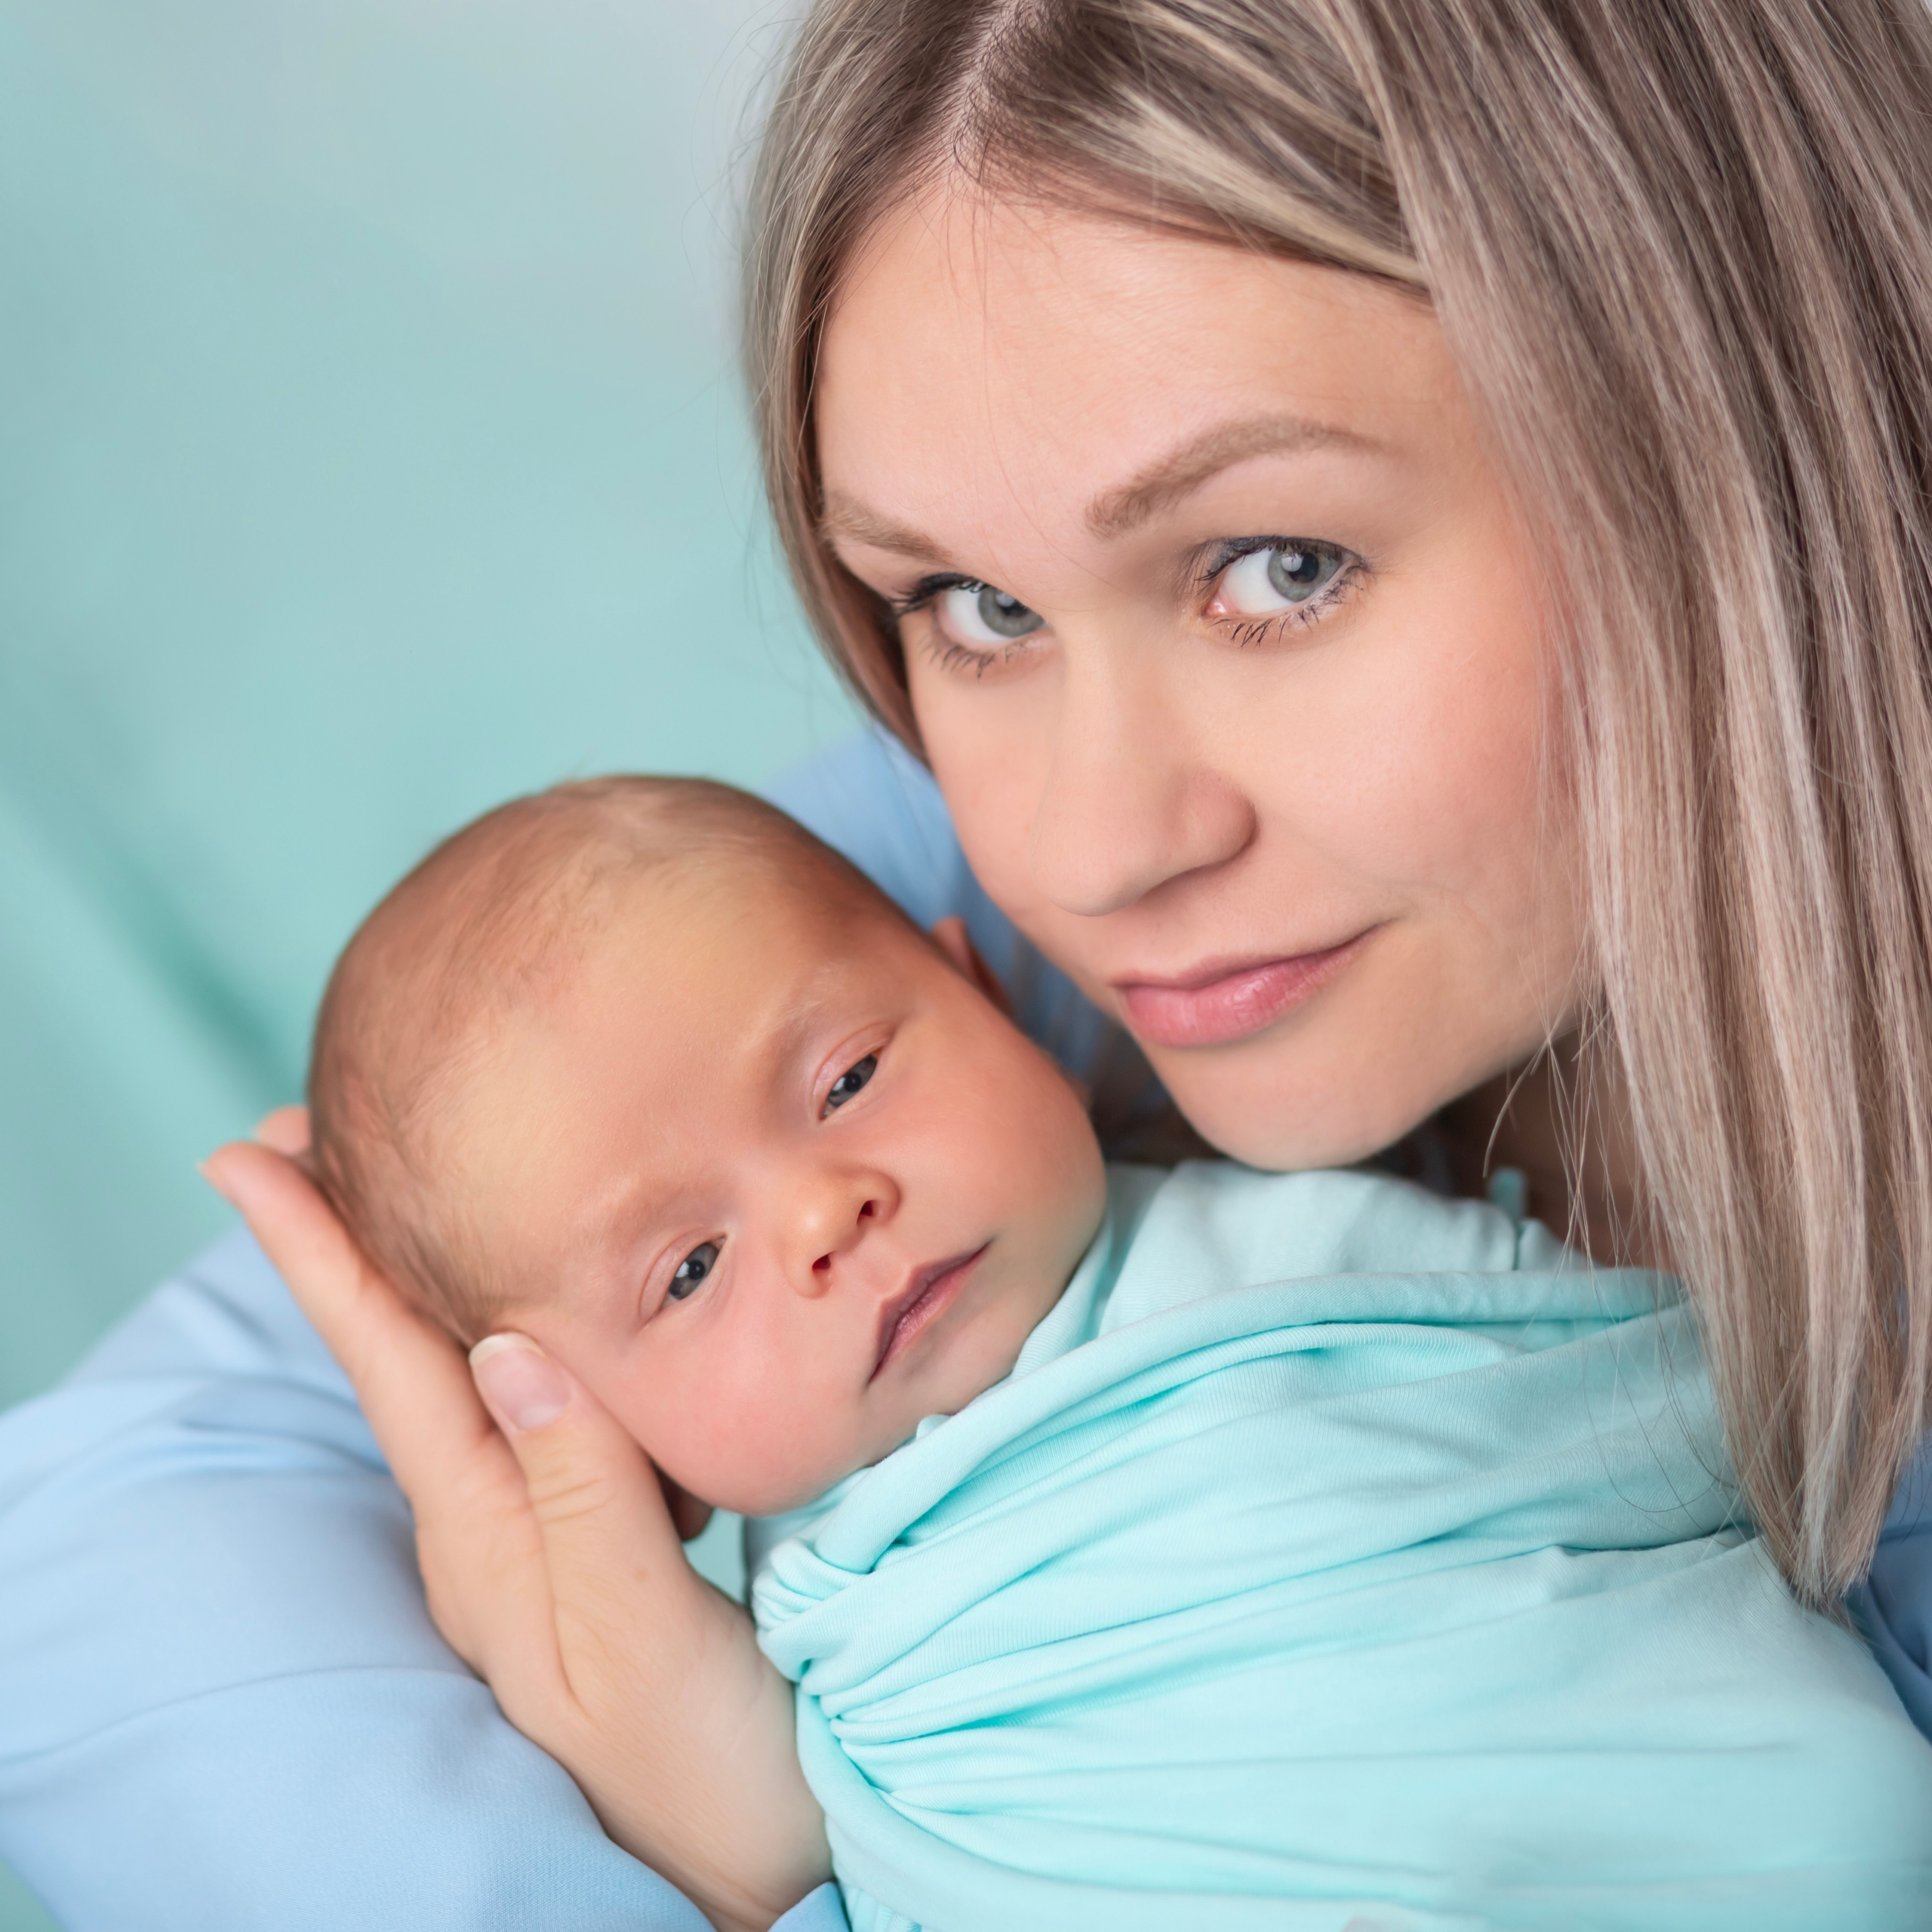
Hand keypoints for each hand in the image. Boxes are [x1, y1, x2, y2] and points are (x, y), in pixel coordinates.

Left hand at [204, 1111, 828, 1931]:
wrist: (759, 1876)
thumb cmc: (705, 1772)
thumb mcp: (642, 1635)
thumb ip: (583, 1490)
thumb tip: (508, 1341)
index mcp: (490, 1540)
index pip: (390, 1367)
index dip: (319, 1257)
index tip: (245, 1159)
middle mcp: (497, 1531)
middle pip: (407, 1355)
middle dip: (350, 1241)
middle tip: (302, 1131)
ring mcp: (546, 1543)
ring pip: (473, 1376)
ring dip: (430, 1276)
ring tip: (403, 1191)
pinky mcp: (608, 1549)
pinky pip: (548, 1411)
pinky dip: (527, 1331)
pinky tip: (542, 1308)